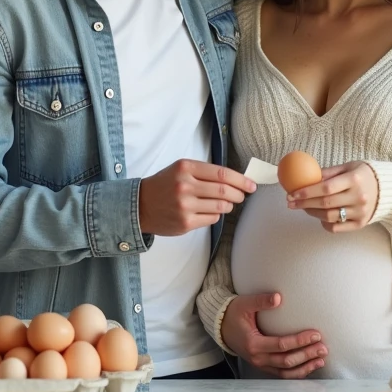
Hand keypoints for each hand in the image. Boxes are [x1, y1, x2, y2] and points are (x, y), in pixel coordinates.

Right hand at [138, 160, 255, 235]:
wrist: (140, 205)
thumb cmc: (165, 185)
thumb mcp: (181, 169)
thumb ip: (205, 172)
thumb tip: (236, 179)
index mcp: (186, 168)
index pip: (222, 173)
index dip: (241, 180)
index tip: (251, 184)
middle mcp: (185, 186)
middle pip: (224, 191)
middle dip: (239, 194)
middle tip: (243, 195)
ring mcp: (185, 206)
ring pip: (221, 206)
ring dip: (229, 205)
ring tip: (227, 203)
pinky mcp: (185, 223)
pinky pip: (212, 219)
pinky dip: (216, 215)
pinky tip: (210, 211)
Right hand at [221, 292, 325, 378]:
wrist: (222, 326)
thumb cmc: (234, 313)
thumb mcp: (245, 304)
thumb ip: (261, 301)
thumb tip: (278, 298)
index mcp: (253, 343)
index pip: (282, 345)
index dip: (300, 341)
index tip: (316, 334)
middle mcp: (257, 358)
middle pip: (287, 361)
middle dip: (307, 355)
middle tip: (323, 347)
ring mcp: (260, 364)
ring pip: (286, 372)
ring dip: (305, 367)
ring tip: (321, 359)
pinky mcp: (263, 365)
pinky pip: (282, 374)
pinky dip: (297, 372)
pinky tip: (309, 366)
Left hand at [287, 161, 378, 232]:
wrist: (388, 189)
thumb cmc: (364, 175)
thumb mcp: (348, 167)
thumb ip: (328, 172)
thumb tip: (305, 176)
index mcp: (355, 180)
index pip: (326, 187)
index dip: (307, 191)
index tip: (292, 193)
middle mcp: (358, 197)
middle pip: (325, 203)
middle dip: (304, 203)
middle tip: (290, 202)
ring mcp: (360, 212)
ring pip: (329, 216)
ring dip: (311, 213)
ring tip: (302, 207)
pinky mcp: (360, 224)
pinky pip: (336, 228)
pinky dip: (324, 223)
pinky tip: (318, 216)